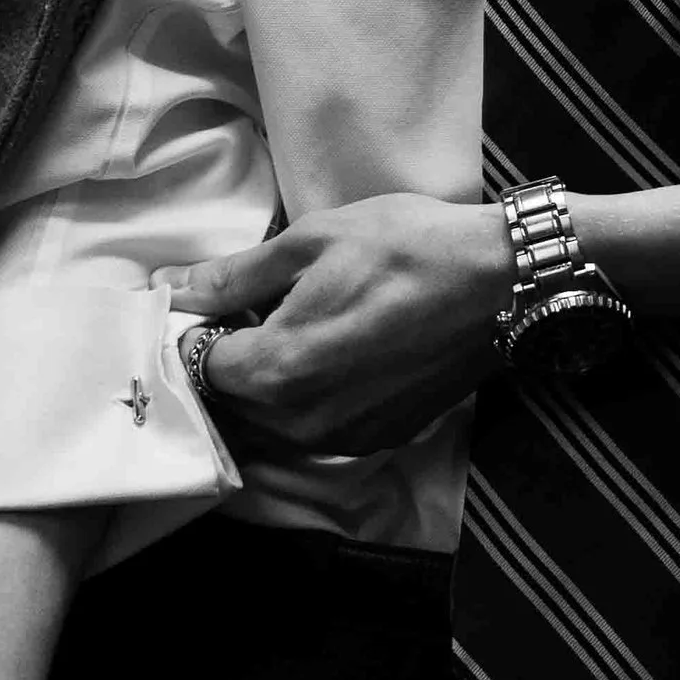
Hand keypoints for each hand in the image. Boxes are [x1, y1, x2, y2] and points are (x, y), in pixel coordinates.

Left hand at [177, 194, 515, 456]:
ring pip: (272, 422)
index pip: (199, 365)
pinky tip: (335, 352)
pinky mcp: (379, 438)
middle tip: (253, 310)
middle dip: (229, 360)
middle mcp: (303, 422)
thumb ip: (237, 276)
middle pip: (231, 403)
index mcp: (278, 371)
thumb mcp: (312, 241)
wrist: (502, 282)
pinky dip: (309, 400)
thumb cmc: (408, 249)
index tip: (217, 300)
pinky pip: (316, 429)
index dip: (198, 329)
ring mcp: (344, 438)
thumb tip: (177, 288)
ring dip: (267, 385)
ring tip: (296, 328)